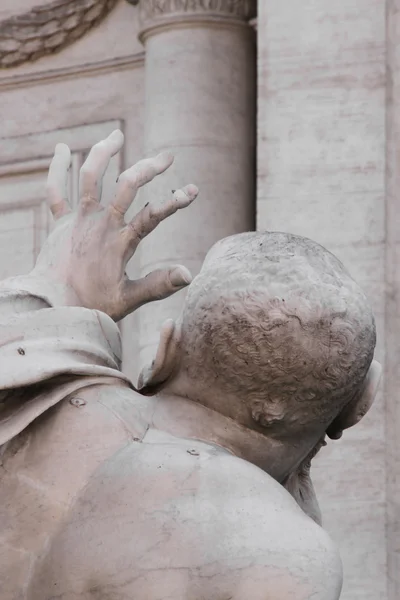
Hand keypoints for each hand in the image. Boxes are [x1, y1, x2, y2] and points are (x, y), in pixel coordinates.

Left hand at [32, 130, 197, 320]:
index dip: (174, 202)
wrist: (50, 307)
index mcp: (119, 242)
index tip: (192, 191)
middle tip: (168, 157)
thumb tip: (189, 274)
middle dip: (149, 167)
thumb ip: (158, 285)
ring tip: (117, 135)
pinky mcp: (60, 223)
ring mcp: (78, 220)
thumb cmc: (90, 306)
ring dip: (105, 153)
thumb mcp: (128, 299)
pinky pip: (55, 191)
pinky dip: (57, 169)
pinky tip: (62, 149)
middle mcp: (100, 224)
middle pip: (127, 185)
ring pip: (91, 177)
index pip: (152, 216)